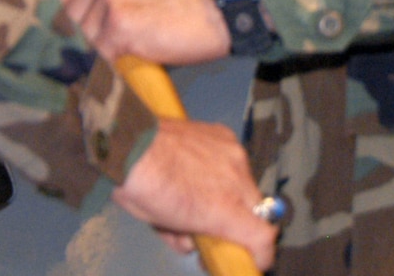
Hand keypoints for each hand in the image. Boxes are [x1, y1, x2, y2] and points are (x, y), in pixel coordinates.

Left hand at [53, 0, 230, 65]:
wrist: (224, 5)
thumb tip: (73, 22)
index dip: (55, 17)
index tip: (56, 35)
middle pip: (65, 18)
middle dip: (80, 39)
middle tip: (107, 48)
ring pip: (83, 39)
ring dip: (101, 52)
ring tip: (131, 48)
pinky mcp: (119, 23)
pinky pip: (102, 55)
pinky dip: (117, 63)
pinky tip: (138, 55)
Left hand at [116, 118, 277, 270]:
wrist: (130, 143)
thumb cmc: (142, 191)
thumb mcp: (167, 228)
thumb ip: (191, 237)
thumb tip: (195, 242)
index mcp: (225, 211)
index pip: (263, 239)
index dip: (259, 254)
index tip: (251, 258)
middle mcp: (237, 182)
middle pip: (257, 211)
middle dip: (239, 222)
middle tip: (214, 223)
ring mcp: (233, 154)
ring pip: (245, 184)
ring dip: (229, 193)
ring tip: (197, 190)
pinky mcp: (224, 134)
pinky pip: (233, 159)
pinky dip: (222, 167)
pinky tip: (199, 166)